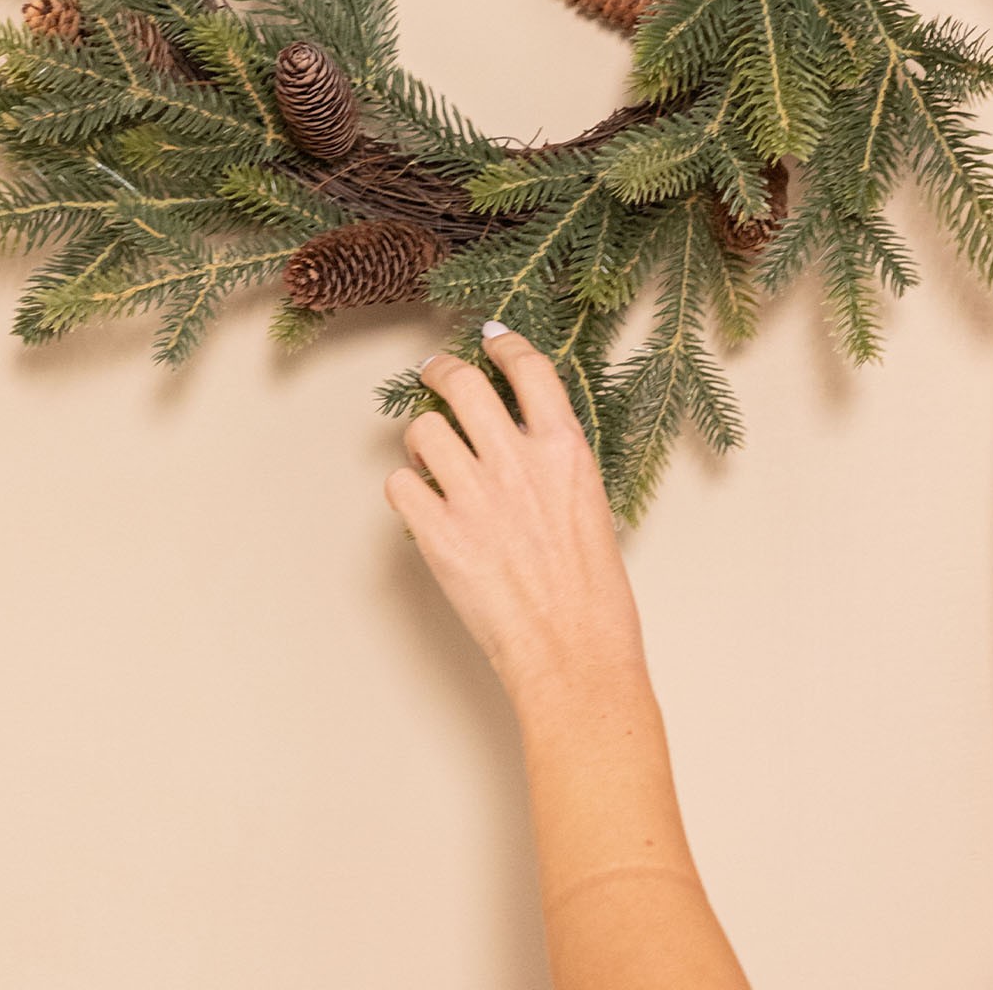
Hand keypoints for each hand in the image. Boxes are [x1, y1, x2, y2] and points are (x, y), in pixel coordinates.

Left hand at [385, 325, 650, 708]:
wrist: (574, 653)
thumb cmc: (592, 592)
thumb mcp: (590, 503)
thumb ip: (553, 461)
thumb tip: (517, 437)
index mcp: (564, 448)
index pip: (527, 368)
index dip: (503, 344)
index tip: (488, 338)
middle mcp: (517, 461)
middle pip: (462, 383)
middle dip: (440, 370)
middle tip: (433, 372)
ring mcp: (474, 496)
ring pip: (422, 431)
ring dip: (421, 438)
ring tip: (429, 456)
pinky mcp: (439, 535)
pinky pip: (399, 486)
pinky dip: (405, 491)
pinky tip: (421, 504)